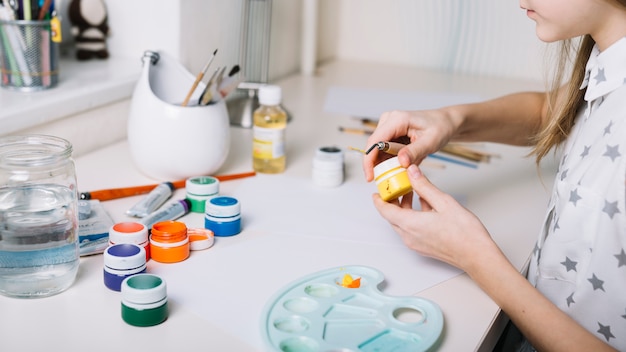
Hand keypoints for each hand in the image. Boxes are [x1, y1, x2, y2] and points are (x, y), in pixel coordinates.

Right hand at [362, 109, 459, 180]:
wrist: (445, 122)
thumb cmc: (440, 127)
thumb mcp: (430, 141)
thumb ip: (415, 152)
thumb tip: (400, 162)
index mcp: (397, 119)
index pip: (375, 141)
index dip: (369, 160)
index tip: (370, 177)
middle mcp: (389, 121)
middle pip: (374, 147)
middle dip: (377, 164)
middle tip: (386, 180)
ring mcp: (388, 126)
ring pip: (378, 150)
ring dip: (385, 164)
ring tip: (399, 172)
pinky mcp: (390, 133)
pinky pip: (385, 150)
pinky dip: (391, 161)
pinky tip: (401, 165)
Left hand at [372, 164, 496, 270]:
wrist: (477, 255)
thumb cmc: (464, 233)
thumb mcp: (443, 202)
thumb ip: (424, 186)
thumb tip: (412, 172)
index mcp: (410, 225)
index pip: (385, 211)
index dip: (379, 200)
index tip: (377, 191)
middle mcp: (409, 236)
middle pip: (392, 216)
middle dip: (393, 200)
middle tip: (397, 186)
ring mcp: (416, 243)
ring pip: (402, 222)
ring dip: (404, 208)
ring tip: (413, 191)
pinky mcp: (424, 246)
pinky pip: (411, 229)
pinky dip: (413, 216)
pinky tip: (425, 204)